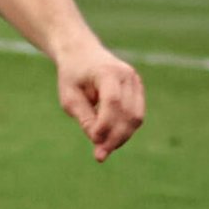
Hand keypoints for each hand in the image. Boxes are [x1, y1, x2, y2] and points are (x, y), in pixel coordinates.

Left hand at [55, 39, 144, 161]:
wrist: (82, 53)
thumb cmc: (73, 76)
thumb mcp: (70, 98)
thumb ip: (85, 118)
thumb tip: (98, 141)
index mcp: (107, 72)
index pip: (112, 101)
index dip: (105, 124)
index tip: (94, 141)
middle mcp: (126, 75)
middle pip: (128, 113)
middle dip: (115, 137)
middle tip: (99, 155)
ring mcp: (135, 81)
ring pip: (136, 117)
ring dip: (121, 137)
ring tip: (103, 150)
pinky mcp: (138, 90)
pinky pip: (136, 115)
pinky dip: (125, 130)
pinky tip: (111, 140)